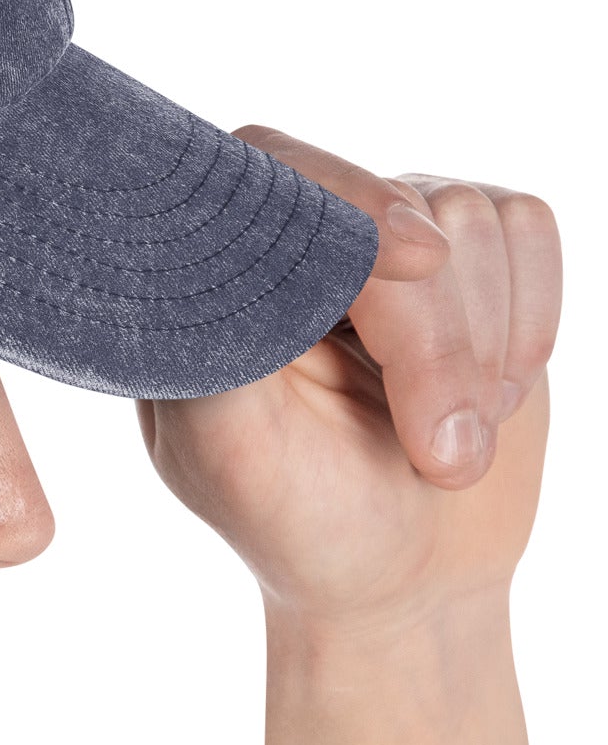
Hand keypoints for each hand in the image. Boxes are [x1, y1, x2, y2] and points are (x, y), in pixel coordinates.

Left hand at [134, 129, 561, 626]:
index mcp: (213, 277)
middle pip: (394, 210)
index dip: (348, 201)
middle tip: (439, 455)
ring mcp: (385, 234)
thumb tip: (237, 260)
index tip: (415, 258)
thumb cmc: (297, 520)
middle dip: (434, 342)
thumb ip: (222, 353)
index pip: (270, 170)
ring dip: (482, 348)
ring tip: (445, 436)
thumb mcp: (233, 455)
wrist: (400, 573)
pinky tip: (490, 394)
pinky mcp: (468, 249)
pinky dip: (531, 321)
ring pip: (471, 219)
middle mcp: (296, 237)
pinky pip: (528, 229)